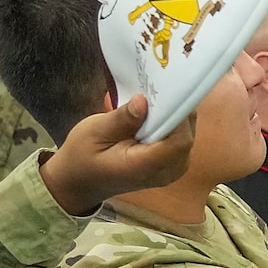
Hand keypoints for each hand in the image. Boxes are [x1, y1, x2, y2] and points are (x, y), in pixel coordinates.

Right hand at [39, 95, 191, 214]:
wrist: (81, 181)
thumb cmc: (83, 157)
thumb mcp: (94, 132)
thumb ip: (122, 119)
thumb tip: (143, 101)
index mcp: (146, 166)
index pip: (179, 140)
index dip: (177, 114)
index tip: (164, 90)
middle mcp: (166, 171)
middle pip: (186, 136)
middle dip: (175, 110)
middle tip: (159, 86)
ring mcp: (171, 170)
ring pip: (186, 135)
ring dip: (174, 115)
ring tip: (155, 96)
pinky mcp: (170, 164)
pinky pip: (180, 139)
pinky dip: (171, 123)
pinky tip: (155, 111)